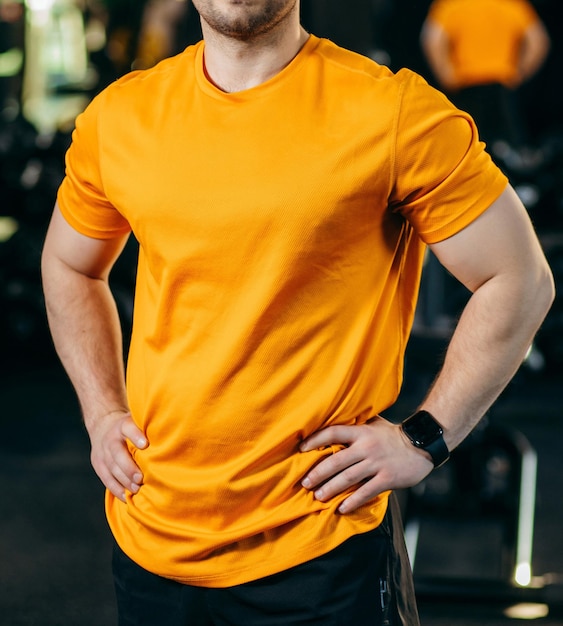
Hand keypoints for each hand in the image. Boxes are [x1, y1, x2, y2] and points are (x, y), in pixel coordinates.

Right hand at [88, 410, 147, 502]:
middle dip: (129, 467)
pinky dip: (117, 489)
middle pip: (118, 453)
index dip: (136, 436)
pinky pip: (106, 479)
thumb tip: (174, 436)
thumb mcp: (138, 421)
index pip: (128, 428)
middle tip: (141, 478)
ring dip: (124, 481)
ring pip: (112, 469)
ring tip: (136, 489)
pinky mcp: (98, 465)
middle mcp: (111, 439)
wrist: (103, 426)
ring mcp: (103, 453)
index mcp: (123, 425)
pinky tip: (127, 497)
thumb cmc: (130, 428)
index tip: (145, 445)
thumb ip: (150, 428)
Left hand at [300, 416, 432, 513]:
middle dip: (318, 473)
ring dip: (331, 488)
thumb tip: (333, 420)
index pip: (333, 432)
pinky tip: (341, 508)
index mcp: (362, 432)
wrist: (422, 445)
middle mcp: (367, 447)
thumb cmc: (393, 435)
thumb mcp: (374, 424)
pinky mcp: (387, 478)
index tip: (301, 449)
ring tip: (318, 496)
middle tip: (305, 483)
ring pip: (348, 478)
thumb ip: (356, 425)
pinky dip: (352, 501)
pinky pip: (366, 492)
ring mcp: (377, 463)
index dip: (315, 440)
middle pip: (336, 460)